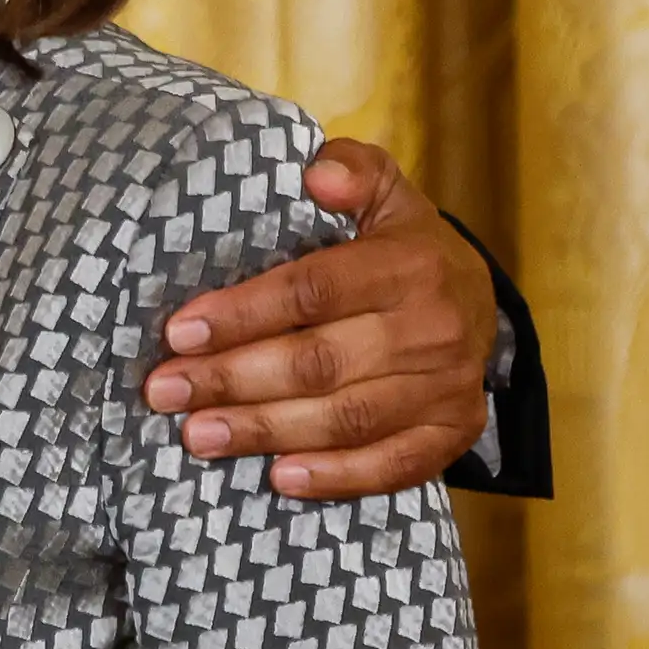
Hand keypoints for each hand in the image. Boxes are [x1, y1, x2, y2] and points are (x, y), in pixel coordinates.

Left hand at [142, 137, 495, 498]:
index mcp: (410, 264)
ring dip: (266, 430)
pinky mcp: (454, 433)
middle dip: (233, 379)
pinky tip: (278, 477)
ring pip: (347, 418)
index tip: (179, 332)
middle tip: (166, 391)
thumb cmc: (403, 248)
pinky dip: (336, 477)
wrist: (481, 305)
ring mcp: (448, 387)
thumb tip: (316, 175)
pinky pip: (393, 465)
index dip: (243, 313)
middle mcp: (434, 329)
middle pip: (320, 362)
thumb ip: (353, 171)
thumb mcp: (386, 194)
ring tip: (199, 435)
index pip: (314, 291)